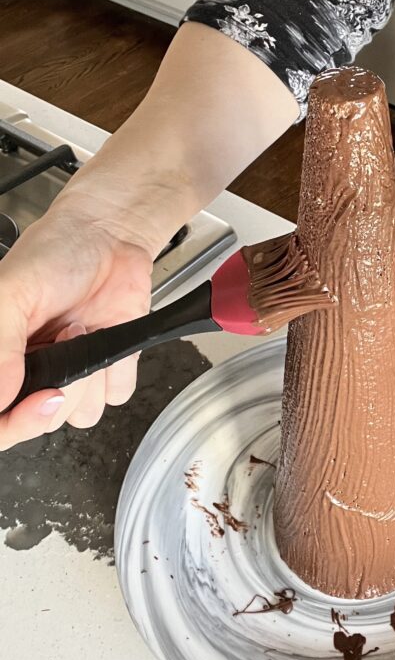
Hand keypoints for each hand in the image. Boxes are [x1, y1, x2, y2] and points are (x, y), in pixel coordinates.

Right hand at [0, 198, 153, 449]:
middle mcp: (30, 374)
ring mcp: (71, 374)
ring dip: (90, 374)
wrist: (109, 235)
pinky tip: (106, 334)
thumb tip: (0, 396)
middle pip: (40, 423)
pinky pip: (115, 395)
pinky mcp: (109, 370)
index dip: (14, 424)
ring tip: (83, 328)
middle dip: (59, 384)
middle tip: (63, 338)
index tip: (40, 399)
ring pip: (81, 414)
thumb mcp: (12, 292)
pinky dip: (118, 368)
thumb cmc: (54, 254)